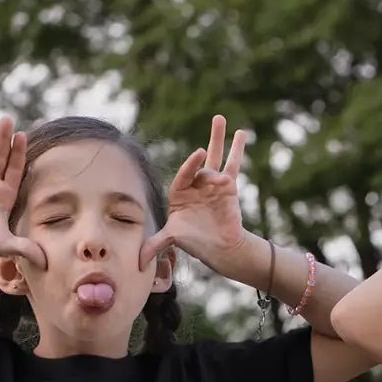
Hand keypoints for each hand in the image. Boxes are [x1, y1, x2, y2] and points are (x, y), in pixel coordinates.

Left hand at [139, 115, 247, 270]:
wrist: (220, 249)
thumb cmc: (196, 242)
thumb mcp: (173, 238)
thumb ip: (156, 244)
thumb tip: (139, 262)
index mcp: (180, 192)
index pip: (185, 174)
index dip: (192, 164)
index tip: (200, 154)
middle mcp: (196, 185)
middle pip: (200, 160)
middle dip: (209, 141)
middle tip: (215, 120)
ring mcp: (212, 184)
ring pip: (216, 157)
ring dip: (219, 138)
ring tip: (221, 119)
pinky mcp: (228, 187)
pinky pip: (232, 165)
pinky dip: (237, 151)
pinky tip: (241, 134)